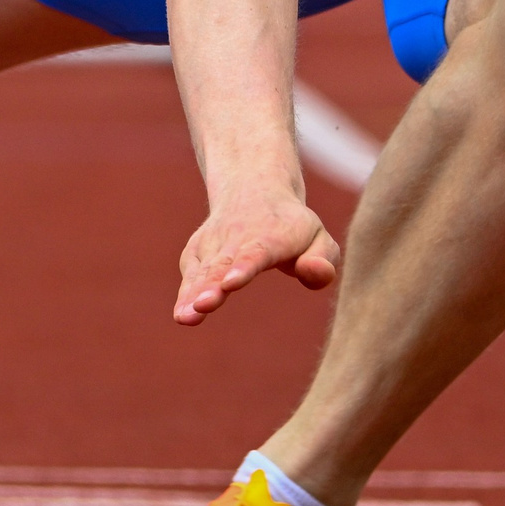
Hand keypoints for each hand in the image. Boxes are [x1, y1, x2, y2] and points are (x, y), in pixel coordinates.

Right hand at [175, 193, 341, 324]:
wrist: (253, 188)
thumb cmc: (292, 226)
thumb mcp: (319, 238)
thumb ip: (323, 260)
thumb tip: (312, 273)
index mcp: (272, 235)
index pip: (256, 252)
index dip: (243, 267)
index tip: (231, 283)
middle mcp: (238, 236)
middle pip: (223, 264)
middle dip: (211, 286)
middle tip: (202, 306)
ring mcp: (215, 243)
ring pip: (203, 270)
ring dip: (193, 293)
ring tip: (185, 317)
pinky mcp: (198, 251)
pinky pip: (191, 273)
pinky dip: (185, 292)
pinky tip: (182, 314)